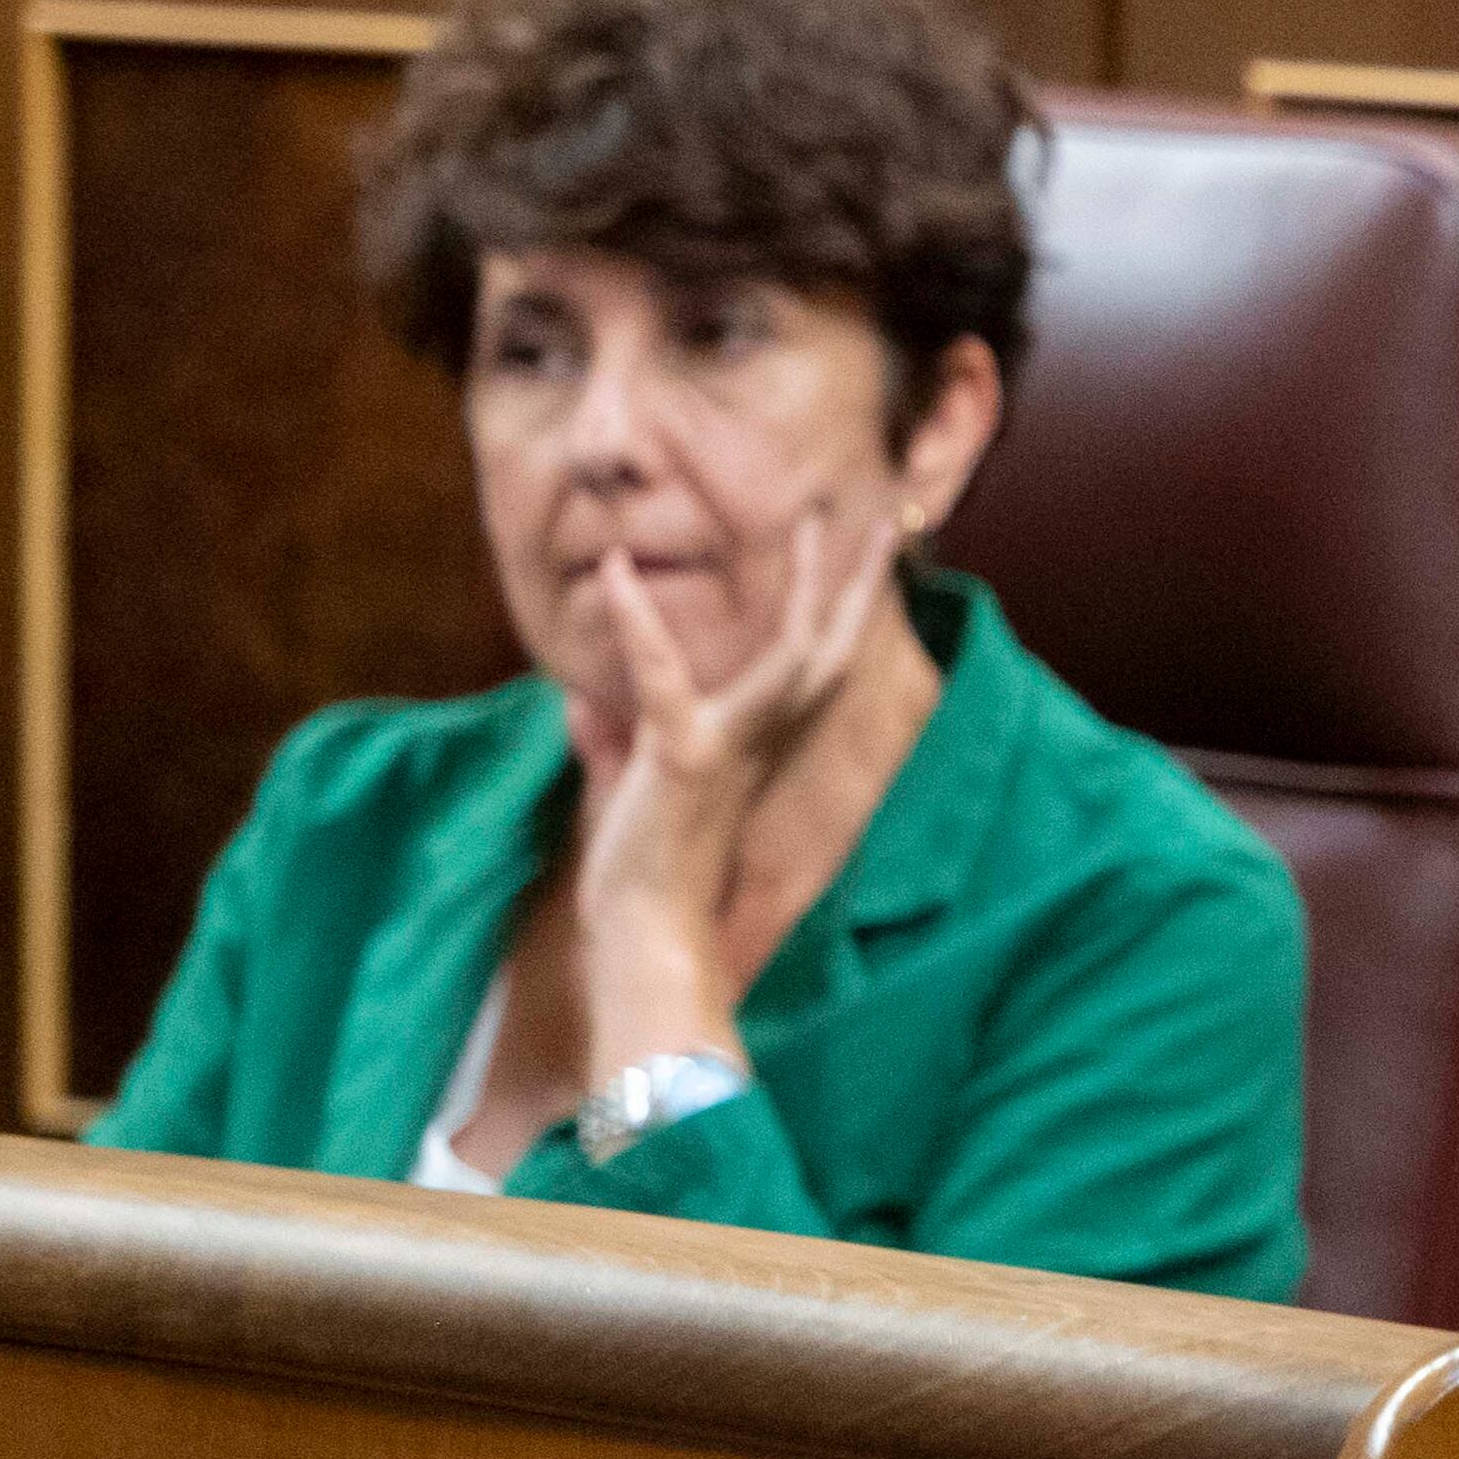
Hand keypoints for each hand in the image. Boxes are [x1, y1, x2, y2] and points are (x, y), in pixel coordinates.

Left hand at [570, 509, 903, 1063]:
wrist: (647, 938)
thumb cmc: (637, 879)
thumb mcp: (620, 792)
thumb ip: (608, 741)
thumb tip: (577, 701)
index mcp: (754, 749)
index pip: (805, 670)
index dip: (833, 615)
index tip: (856, 566)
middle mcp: (760, 742)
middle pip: (826, 648)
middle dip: (857, 583)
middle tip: (881, 519)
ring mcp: (730, 746)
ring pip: (789, 651)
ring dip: (804, 580)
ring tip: (809, 521)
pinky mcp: (684, 757)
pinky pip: (664, 678)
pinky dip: (637, 624)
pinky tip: (615, 572)